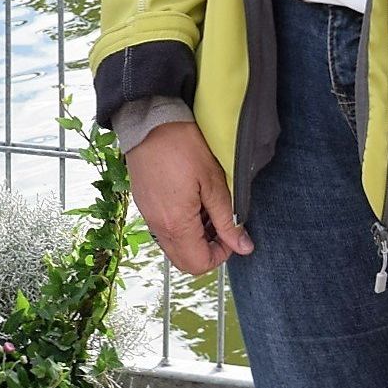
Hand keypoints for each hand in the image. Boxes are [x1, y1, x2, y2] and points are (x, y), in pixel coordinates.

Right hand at [128, 119, 250, 273]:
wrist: (149, 123)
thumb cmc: (181, 146)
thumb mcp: (214, 183)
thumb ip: (229, 220)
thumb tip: (243, 246)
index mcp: (177, 224)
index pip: (199, 264)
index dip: (221, 256)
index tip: (231, 235)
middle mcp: (158, 226)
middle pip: (184, 261)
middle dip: (207, 251)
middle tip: (221, 227)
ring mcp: (148, 216)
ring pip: (174, 246)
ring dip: (194, 239)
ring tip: (208, 210)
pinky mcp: (144, 205)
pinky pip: (164, 230)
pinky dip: (181, 227)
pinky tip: (192, 202)